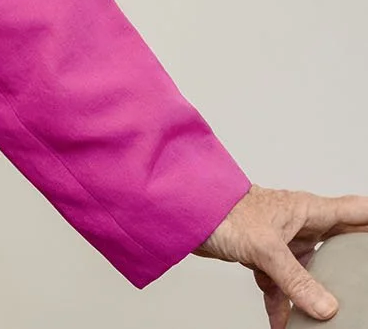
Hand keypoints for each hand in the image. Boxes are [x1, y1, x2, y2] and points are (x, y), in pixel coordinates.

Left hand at [197, 186, 367, 325]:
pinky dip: (282, 304)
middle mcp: (299, 224)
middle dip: (354, 262)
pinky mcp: (262, 257)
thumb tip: (326, 308)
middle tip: (365, 282)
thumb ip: (296, 280)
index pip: (356, 212)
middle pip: (340, 244)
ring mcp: (282, 241)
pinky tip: (283, 324)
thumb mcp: (265, 248)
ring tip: (327, 315)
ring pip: (310, 270)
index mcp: (308, 211)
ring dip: (315, 292)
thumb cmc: (218, 210)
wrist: (179, 213)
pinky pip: (280, 285)